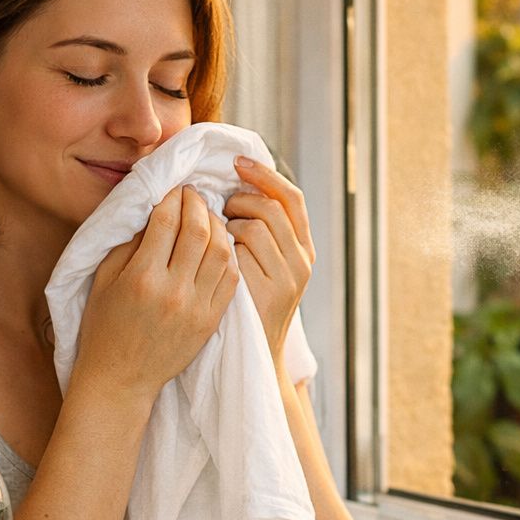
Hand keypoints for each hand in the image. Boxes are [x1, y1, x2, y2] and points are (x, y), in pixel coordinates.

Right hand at [75, 184, 239, 401]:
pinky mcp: (211, 321)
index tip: (174, 188)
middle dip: (198, 205)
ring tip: (209, 217)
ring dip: (218, 227)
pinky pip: (231, 278)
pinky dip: (229, 255)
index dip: (172, 198)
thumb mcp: (105, 280)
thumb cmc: (105, 326)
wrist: (121, 379)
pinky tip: (220, 244)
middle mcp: (173, 291)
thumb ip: (130, 243)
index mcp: (142, 277)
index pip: (166, 221)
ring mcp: (197, 308)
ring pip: (221, 252)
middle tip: (194, 195)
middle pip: (198, 232)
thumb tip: (157, 209)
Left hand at [224, 156, 314, 366]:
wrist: (255, 357)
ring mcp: (289, 277)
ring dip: (229, 226)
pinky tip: (215, 259)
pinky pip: (240, 252)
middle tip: (220, 210)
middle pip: (271, 207)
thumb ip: (264, 232)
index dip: (265, 175)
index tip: (237, 162)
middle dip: (240, 200)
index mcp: (304, 248)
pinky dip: (224, 248)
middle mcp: (303, 261)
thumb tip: (240, 185)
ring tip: (218, 240)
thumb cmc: (250, 306)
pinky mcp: (269, 292)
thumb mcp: (266, 265)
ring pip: (254, 226)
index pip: (291, 197)